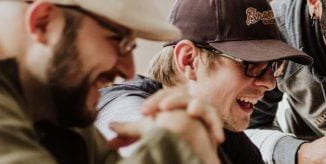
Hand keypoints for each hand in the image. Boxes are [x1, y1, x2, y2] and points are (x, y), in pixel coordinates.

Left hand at [106, 86, 224, 163]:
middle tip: (162, 109)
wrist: (190, 141)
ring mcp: (201, 110)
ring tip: (191, 112)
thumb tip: (109, 127)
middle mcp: (186, 101)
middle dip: (171, 101)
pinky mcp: (212, 122)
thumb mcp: (148, 131)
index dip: (152, 102)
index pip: (161, 95)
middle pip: (179, 95)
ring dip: (197, 107)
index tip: (143, 113)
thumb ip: (130, 131)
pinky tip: (216, 137)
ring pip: (200, 104)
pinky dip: (216, 128)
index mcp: (169, 100)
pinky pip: (215, 122)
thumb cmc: (168, 132)